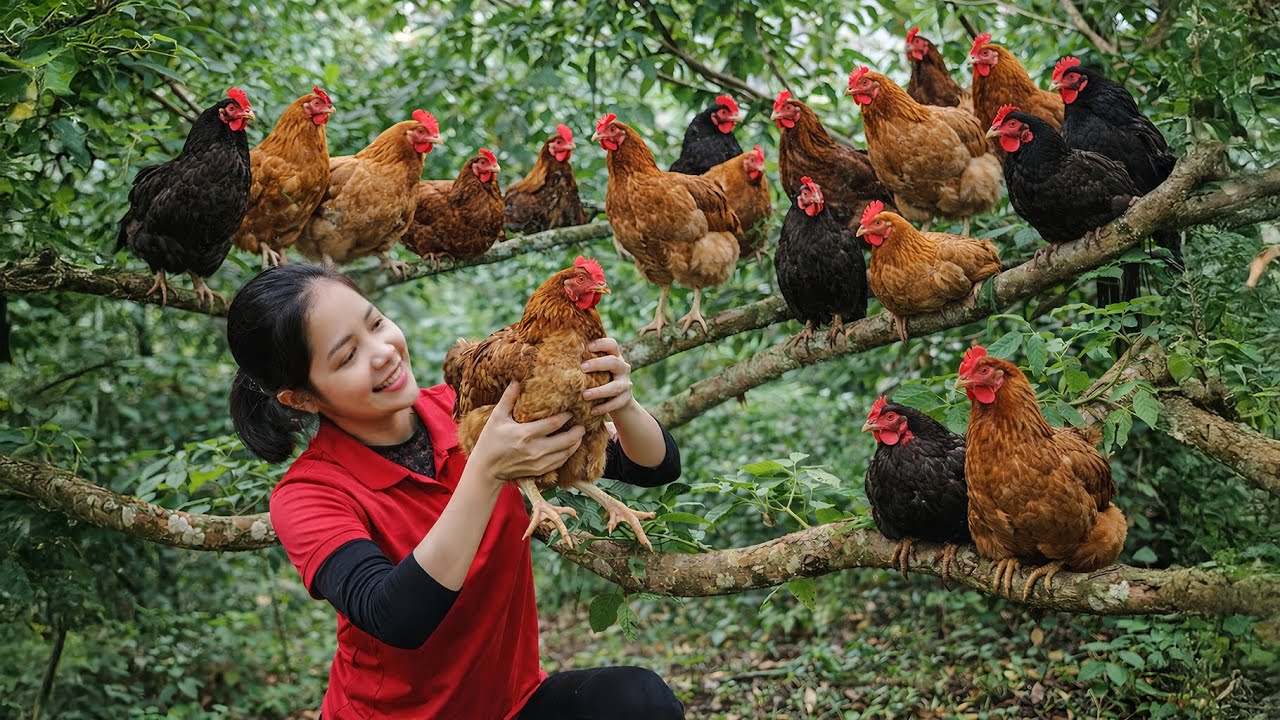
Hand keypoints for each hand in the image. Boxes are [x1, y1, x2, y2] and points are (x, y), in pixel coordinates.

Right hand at [469, 383, 584, 481]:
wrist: (486, 469)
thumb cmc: (490, 441)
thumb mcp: (497, 417)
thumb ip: (508, 399)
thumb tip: (516, 380)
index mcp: (525, 434)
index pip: (554, 423)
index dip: (567, 415)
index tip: (572, 409)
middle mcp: (535, 450)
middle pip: (566, 440)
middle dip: (578, 430)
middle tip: (582, 422)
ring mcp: (539, 462)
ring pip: (566, 452)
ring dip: (576, 442)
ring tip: (579, 433)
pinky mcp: (540, 471)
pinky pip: (560, 462)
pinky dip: (568, 453)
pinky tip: (570, 446)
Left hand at [581, 337, 635, 416]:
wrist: (620, 401)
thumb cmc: (602, 380)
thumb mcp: (598, 369)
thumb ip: (587, 361)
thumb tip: (560, 353)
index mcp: (615, 357)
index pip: (612, 345)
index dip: (601, 343)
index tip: (588, 347)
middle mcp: (623, 368)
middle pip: (613, 362)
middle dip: (598, 364)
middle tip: (582, 368)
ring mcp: (626, 384)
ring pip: (615, 386)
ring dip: (600, 391)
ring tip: (585, 395)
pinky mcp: (626, 399)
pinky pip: (616, 403)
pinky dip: (604, 407)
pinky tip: (592, 411)